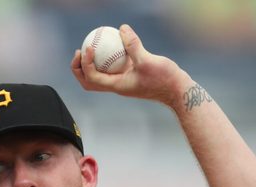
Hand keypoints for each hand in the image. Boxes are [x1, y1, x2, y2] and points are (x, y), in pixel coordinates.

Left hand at [71, 24, 188, 105]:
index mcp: (117, 86)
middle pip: (89, 82)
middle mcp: (116, 85)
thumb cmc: (164, 78)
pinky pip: (112, 66)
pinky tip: (111, 41)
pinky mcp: (129, 75)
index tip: (87, 48)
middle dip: (79, 69)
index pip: (92, 78)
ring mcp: (122, 81)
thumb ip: (134, 45)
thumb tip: (122, 28)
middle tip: (79, 51)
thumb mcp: (148, 60)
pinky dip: (107, 57)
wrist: (176, 90)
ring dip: (90, 64)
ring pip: (99, 75)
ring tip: (88, 46)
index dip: (85, 64)